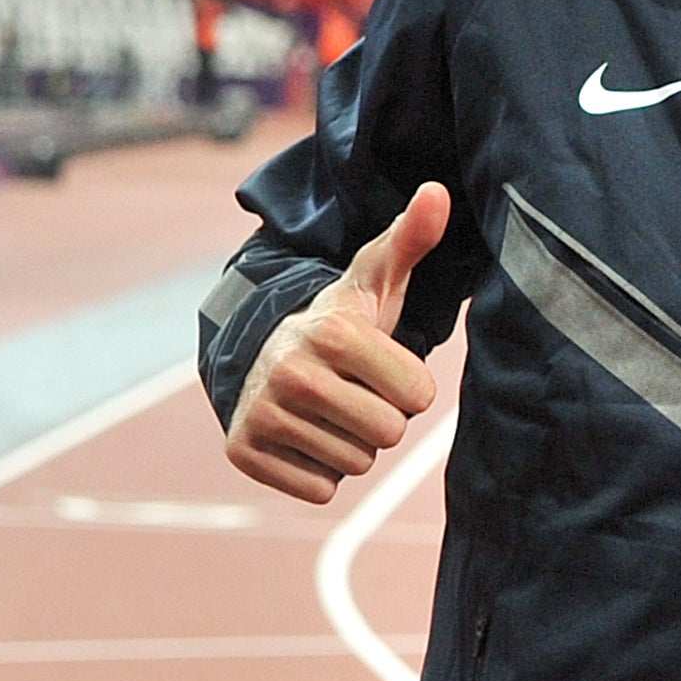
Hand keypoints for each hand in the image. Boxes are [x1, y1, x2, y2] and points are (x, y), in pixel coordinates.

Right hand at [227, 184, 449, 503]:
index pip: (419, 396)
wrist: (260, 354)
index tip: (381, 367)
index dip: (410, 387)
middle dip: (381, 417)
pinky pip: (320, 489)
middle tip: (353, 390)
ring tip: (327, 409)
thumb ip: (412, 239)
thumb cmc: (339, 322)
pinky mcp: (241, 451)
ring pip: (355, 463)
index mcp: (334, 333)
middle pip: (388, 434)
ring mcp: (261, 413)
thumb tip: (438, 192)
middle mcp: (291, 372)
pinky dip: (318, 470)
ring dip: (350, 443)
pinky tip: (303, 434)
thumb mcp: (375, 280)